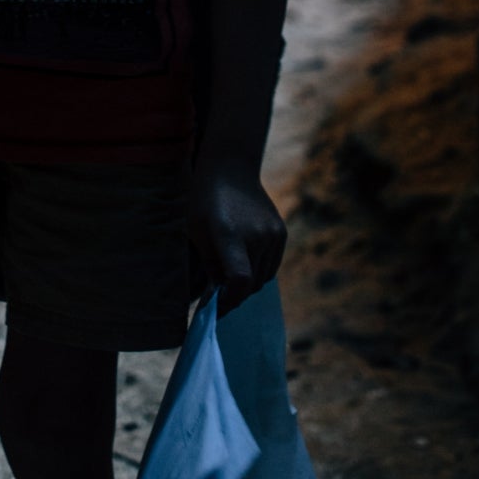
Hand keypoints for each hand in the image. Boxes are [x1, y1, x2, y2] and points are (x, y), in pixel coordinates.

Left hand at [188, 165, 286, 313]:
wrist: (231, 170)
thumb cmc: (205, 201)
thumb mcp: (197, 232)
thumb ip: (210, 265)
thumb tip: (217, 297)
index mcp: (230, 234)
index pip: (240, 280)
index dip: (229, 301)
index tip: (217, 308)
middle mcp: (257, 235)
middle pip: (251, 284)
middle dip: (234, 294)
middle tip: (219, 294)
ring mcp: (273, 234)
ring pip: (263, 278)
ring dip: (248, 284)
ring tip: (230, 274)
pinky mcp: (281, 233)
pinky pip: (271, 265)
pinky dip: (259, 271)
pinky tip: (245, 260)